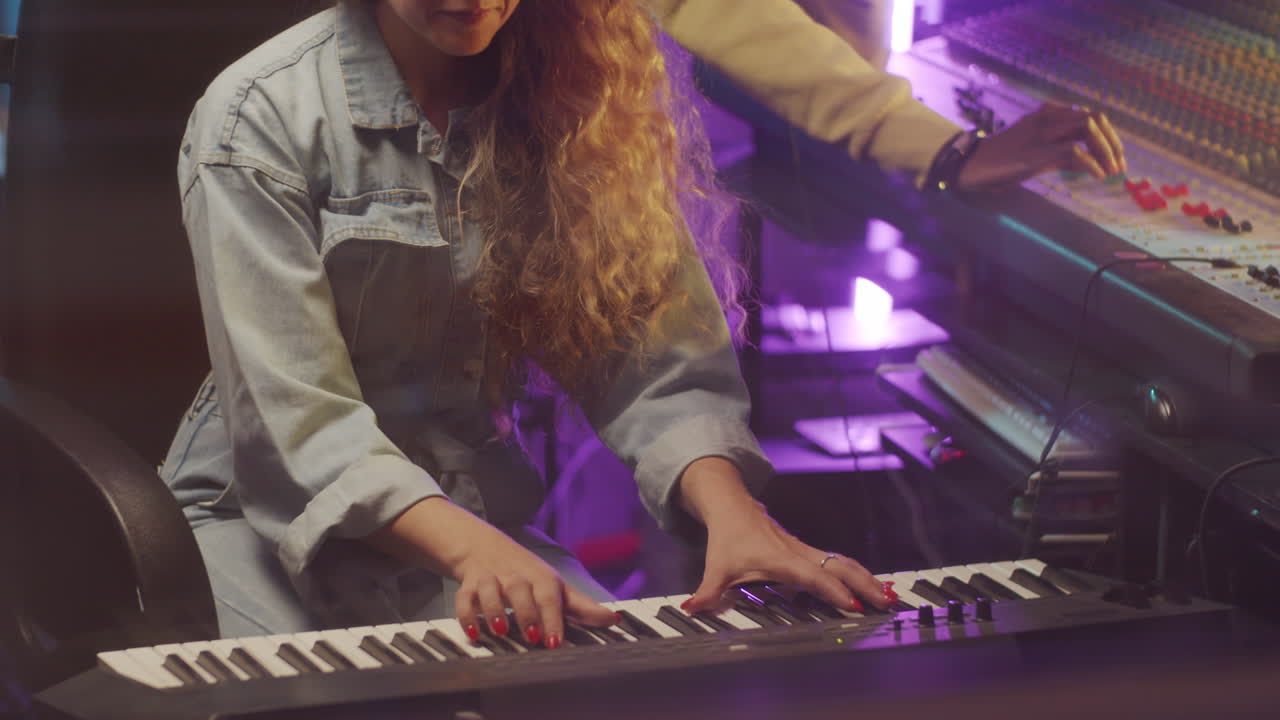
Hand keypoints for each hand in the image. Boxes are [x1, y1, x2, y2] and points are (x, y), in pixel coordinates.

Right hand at [365, 497, 617, 648]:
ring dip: (494, 610)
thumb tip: (614, 619)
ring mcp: (492, 579)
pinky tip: (472, 632)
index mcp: (541, 579)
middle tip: (532, 637)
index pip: (549, 596)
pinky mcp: (470, 585)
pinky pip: (464, 598)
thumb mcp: (556, 587)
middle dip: (526, 613)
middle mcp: (516, 577)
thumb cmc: (527, 574)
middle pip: (520, 589)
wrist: (485, 547)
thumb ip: (583, 607)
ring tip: (500, 631)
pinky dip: (466, 615)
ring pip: (490, 590)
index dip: (553, 618)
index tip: (554, 642)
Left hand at [681, 502, 891, 614]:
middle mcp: (799, 554)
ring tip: (890, 598)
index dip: (830, 590)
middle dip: (864, 584)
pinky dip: (859, 574)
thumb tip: (690, 609)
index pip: (811, 576)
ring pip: (844, 563)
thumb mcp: (715, 567)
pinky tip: (875, 587)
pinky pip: (840, 563)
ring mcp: (808, 552)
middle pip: (839, 567)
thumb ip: (707, 592)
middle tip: (887, 603)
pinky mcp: (810, 553)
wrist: (734, 507)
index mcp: (780, 559)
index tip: (850, 604)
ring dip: (867, 579)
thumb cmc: (728, 538)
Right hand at [954, 103, 1126, 191]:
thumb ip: (1061, 155)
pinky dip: (1092, 163)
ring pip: (1088, 127)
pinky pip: (1074, 150)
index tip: (1116, 159)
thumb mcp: (1036, 156)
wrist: (970, 166)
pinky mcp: (1037, 151)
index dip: (1108, 137)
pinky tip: (1097, 176)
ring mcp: (1042, 132)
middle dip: (1113, 142)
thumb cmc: (1000, 163)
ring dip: (1106, 150)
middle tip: (1120, 166)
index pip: (1089, 117)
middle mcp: (1047, 118)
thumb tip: (1090, 164)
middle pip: (1095, 118)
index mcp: (1047, 115)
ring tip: (1111, 171)